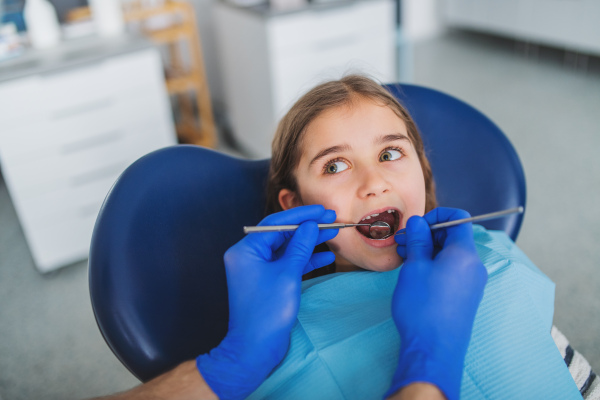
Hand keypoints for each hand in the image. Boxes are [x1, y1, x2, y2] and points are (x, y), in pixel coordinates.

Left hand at [197, 205, 337, 399]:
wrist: (255, 348)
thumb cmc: (267, 310)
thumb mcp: (288, 274)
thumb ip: (300, 246)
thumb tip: (311, 225)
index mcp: (245, 249)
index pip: (275, 224)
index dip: (301, 215)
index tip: (322, 210)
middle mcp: (248, 256)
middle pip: (281, 234)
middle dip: (306, 227)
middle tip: (331, 219)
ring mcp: (258, 270)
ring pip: (286, 249)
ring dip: (309, 243)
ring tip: (333, 234)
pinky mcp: (268, 282)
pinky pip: (287, 264)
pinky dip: (305, 260)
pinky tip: (326, 257)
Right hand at [387, 208, 487, 399]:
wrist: (434, 349)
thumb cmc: (422, 306)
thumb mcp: (415, 267)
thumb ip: (418, 240)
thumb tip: (419, 222)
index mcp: (465, 253)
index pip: (459, 219)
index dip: (436, 216)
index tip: (416, 225)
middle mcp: (474, 265)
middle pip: (454, 236)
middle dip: (427, 234)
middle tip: (403, 242)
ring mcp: (472, 282)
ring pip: (450, 254)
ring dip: (428, 250)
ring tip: (404, 257)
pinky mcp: (466, 296)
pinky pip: (452, 270)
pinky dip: (434, 265)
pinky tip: (415, 273)